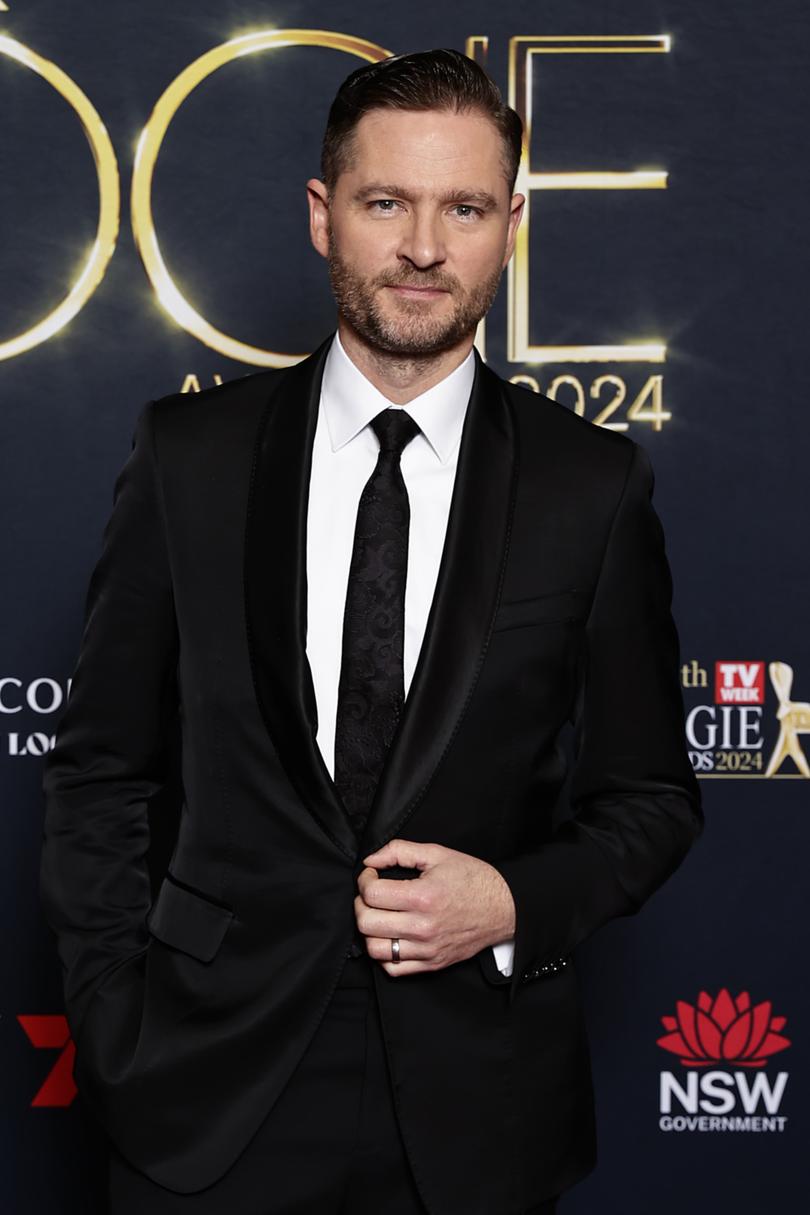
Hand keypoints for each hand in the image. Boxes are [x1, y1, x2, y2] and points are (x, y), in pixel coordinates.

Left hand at [354, 838, 515, 976]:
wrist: (504, 907)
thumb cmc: (472, 879)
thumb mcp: (437, 853)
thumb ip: (399, 851)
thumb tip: (370, 861)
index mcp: (423, 897)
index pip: (372, 894)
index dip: (364, 881)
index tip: (371, 875)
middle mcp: (423, 927)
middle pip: (366, 923)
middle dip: (361, 904)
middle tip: (371, 894)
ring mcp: (427, 949)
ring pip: (375, 949)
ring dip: (369, 930)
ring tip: (379, 915)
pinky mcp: (431, 964)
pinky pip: (393, 968)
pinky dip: (384, 954)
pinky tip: (390, 936)